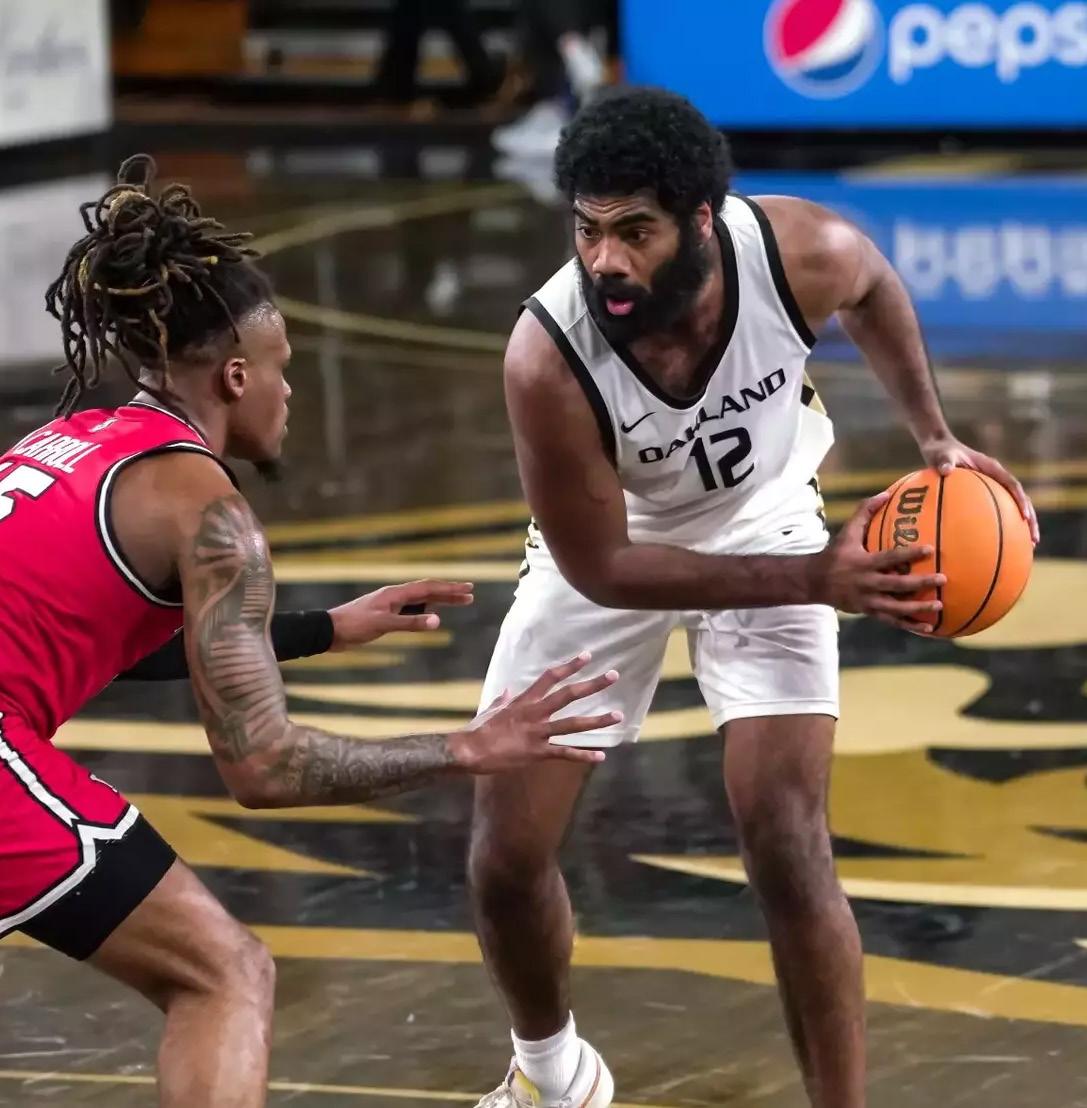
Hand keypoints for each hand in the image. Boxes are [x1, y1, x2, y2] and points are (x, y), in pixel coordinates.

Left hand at [328, 579, 473, 648]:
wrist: (329, 631)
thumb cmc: (354, 625)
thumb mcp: (384, 625)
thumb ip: (410, 623)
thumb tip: (438, 621)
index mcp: (395, 594)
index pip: (429, 588)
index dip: (450, 588)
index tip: (469, 589)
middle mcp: (395, 596)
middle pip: (428, 591)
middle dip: (450, 592)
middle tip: (470, 594)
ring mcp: (390, 605)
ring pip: (421, 600)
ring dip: (440, 600)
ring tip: (458, 602)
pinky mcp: (385, 616)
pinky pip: (412, 609)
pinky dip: (425, 610)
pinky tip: (429, 614)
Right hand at [449, 653, 620, 772]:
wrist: (470, 750)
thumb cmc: (478, 730)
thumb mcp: (491, 710)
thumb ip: (502, 700)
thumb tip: (507, 690)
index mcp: (524, 701)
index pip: (550, 677)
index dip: (570, 665)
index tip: (587, 656)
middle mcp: (535, 713)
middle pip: (568, 694)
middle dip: (592, 684)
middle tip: (613, 675)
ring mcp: (538, 732)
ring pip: (573, 724)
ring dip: (597, 720)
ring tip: (618, 716)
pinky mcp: (537, 752)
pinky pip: (565, 753)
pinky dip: (583, 755)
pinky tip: (601, 756)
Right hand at [810, 492, 946, 632]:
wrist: (814, 582)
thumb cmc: (835, 554)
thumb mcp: (846, 532)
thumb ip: (865, 513)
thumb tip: (885, 493)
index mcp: (862, 563)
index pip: (889, 557)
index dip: (909, 554)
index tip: (930, 549)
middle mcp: (866, 583)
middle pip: (896, 584)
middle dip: (920, 583)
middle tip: (942, 578)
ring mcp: (867, 600)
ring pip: (896, 607)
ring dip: (918, 607)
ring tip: (939, 605)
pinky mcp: (868, 612)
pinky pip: (892, 621)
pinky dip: (910, 625)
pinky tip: (928, 628)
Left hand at [921, 435, 1038, 544]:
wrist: (938, 448)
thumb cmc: (940, 451)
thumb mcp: (941, 454)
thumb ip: (944, 462)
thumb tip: (945, 470)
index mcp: (992, 468)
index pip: (1012, 485)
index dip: (1021, 500)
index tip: (1025, 516)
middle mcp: (996, 478)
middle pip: (1020, 501)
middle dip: (1029, 520)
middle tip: (1034, 540)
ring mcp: (991, 488)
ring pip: (1011, 509)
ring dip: (1020, 527)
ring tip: (1027, 548)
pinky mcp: (981, 496)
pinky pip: (993, 513)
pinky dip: (998, 528)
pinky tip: (992, 548)